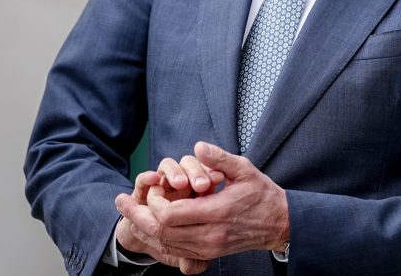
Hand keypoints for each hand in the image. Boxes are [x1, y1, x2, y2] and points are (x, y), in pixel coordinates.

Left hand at [117, 141, 289, 261]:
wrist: (279, 223)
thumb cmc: (262, 194)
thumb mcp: (244, 169)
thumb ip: (219, 158)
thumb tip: (197, 147)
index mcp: (217, 212)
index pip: (170, 214)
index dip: (154, 201)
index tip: (154, 187)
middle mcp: (210, 235)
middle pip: (161, 232)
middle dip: (138, 216)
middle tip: (122, 202)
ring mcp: (208, 247)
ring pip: (164, 244)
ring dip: (145, 229)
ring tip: (130, 213)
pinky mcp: (208, 254)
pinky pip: (175, 251)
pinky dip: (158, 239)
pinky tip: (151, 226)